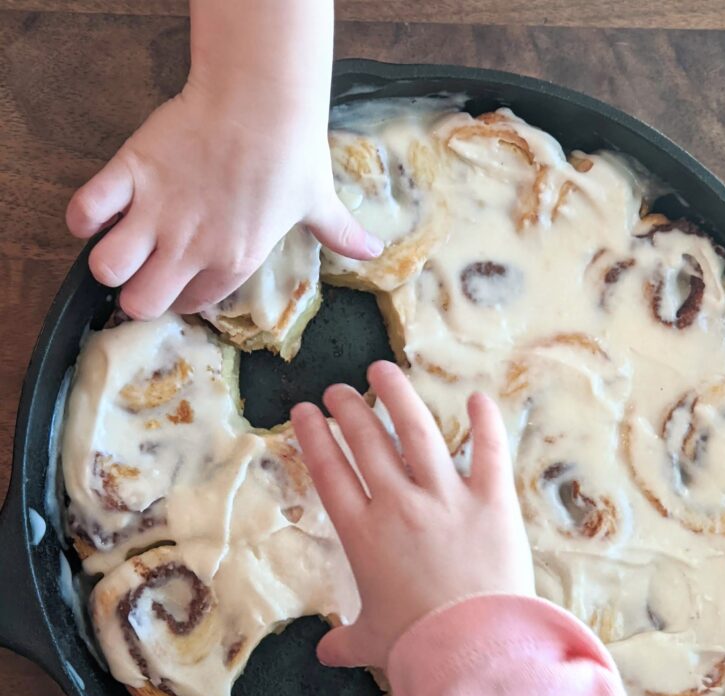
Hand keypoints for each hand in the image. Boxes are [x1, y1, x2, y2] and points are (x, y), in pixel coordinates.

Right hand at [66, 79, 380, 320]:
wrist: (261, 95)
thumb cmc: (293, 150)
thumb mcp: (318, 200)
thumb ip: (340, 235)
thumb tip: (374, 251)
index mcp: (234, 260)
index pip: (193, 305)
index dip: (182, 298)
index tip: (180, 284)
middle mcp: (191, 246)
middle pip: (142, 303)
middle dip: (138, 297)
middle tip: (144, 275)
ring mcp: (158, 212)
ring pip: (108, 269)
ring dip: (109, 264)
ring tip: (119, 249)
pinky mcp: (132, 174)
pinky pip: (88, 210)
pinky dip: (84, 217)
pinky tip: (98, 213)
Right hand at [291, 362, 535, 669]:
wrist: (472, 648)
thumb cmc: (417, 647)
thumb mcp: (373, 642)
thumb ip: (345, 641)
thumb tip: (324, 654)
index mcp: (362, 534)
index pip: (329, 472)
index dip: (313, 436)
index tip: (305, 412)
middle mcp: (398, 504)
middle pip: (366, 442)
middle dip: (348, 410)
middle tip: (339, 391)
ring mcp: (446, 496)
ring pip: (416, 430)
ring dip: (396, 395)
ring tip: (382, 370)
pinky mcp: (492, 500)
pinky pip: (488, 450)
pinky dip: (485, 421)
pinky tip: (478, 397)